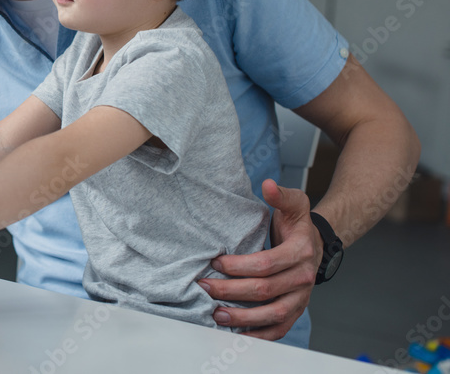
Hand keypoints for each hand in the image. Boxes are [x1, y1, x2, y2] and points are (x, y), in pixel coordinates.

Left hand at [199, 179, 321, 339]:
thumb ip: (281, 195)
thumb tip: (268, 185)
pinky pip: (279, 328)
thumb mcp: (294, 204)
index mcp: (301, 252)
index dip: (240, 266)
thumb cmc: (296, 225)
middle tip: (205, 286)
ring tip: (216, 315)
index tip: (216, 262)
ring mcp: (301, 298)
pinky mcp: (295, 311)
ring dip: (243, 318)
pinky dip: (259, 335)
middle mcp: (303, 278)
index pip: (267, 263)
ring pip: (273, 314)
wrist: (315, 245)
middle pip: (265, 290)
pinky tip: (237, 335)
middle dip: (231, 291)